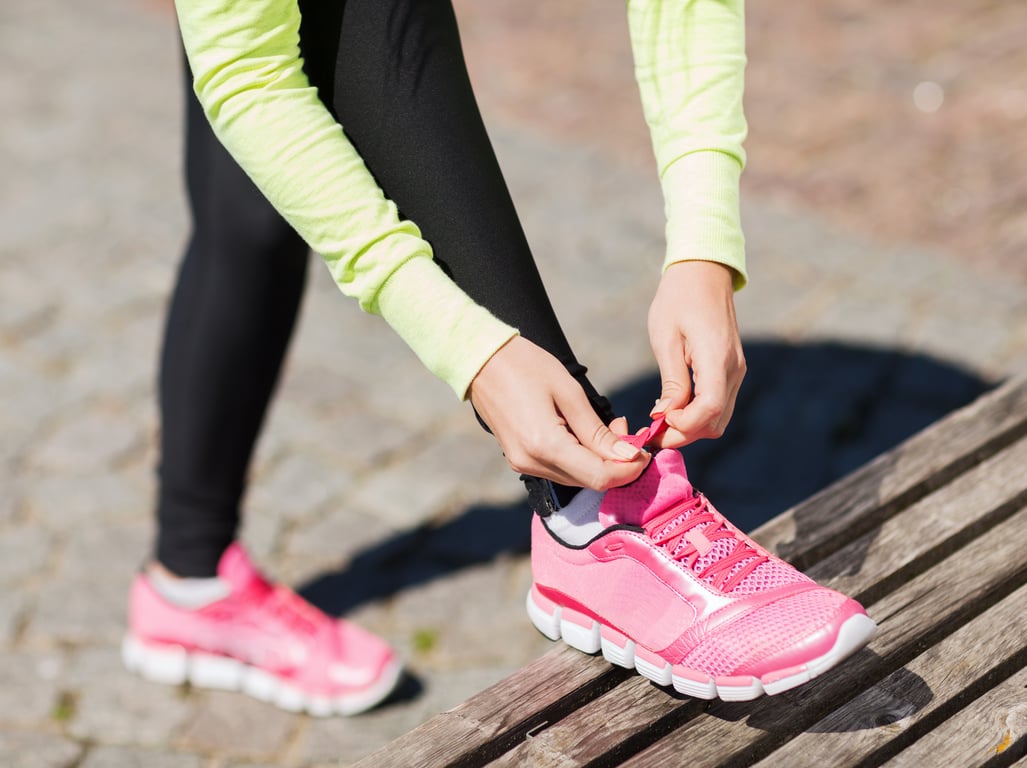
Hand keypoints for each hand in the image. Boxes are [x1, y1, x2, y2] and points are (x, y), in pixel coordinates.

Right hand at [468, 336, 649, 489]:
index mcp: (545, 446)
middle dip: (617, 463)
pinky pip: (560, 468)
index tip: (646, 450)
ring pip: (576, 477)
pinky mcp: (519, 459)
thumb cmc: (526, 366)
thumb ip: (597, 431)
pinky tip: (586, 433)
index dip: (629, 469)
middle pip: (589, 481)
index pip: (600, 476)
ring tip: (610, 427)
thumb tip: (628, 456)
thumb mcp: (568, 392)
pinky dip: (581, 457)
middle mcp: (532, 463)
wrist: (480, 359)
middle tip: (627, 430)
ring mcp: (523, 464)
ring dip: (600, 460)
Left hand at [647, 260, 745, 446]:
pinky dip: (698, 415)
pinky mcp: (732, 371)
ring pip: (719, 418)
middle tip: (651, 433)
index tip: (658, 422)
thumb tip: (666, 416)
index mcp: (716, 358)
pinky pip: (718, 404)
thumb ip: (671, 381)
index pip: (709, 409)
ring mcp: (736, 371)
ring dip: (690, 427)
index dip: (684, 425)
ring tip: (659, 421)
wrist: (703, 273)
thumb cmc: (678, 299)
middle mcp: (733, 369)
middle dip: (683, 434)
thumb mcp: (666, 339)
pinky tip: (674, 408)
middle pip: (715, 422)